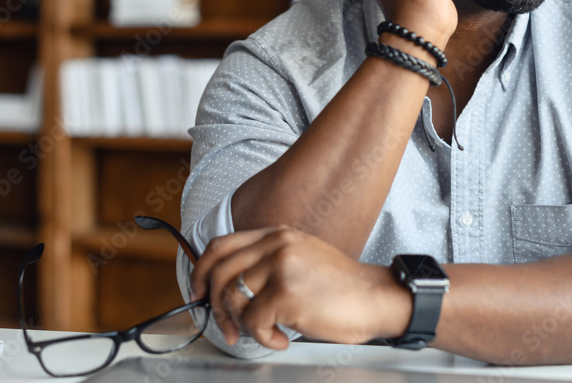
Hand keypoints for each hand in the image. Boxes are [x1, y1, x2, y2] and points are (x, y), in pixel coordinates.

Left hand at [190, 226, 410, 349]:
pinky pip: (253, 321)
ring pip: (233, 299)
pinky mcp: (286, 292)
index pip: (221, 245)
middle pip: (219, 272)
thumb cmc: (339, 288)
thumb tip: (225, 286)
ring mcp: (281, 265)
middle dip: (215, 306)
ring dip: (243, 325)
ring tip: (266, 333)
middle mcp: (276, 244)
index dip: (200, 270)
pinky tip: (283, 337)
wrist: (374, 298)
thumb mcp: (300, 259)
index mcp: (277, 234)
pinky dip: (265, 338)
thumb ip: (266, 262)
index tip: (197, 292)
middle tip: (227, 327)